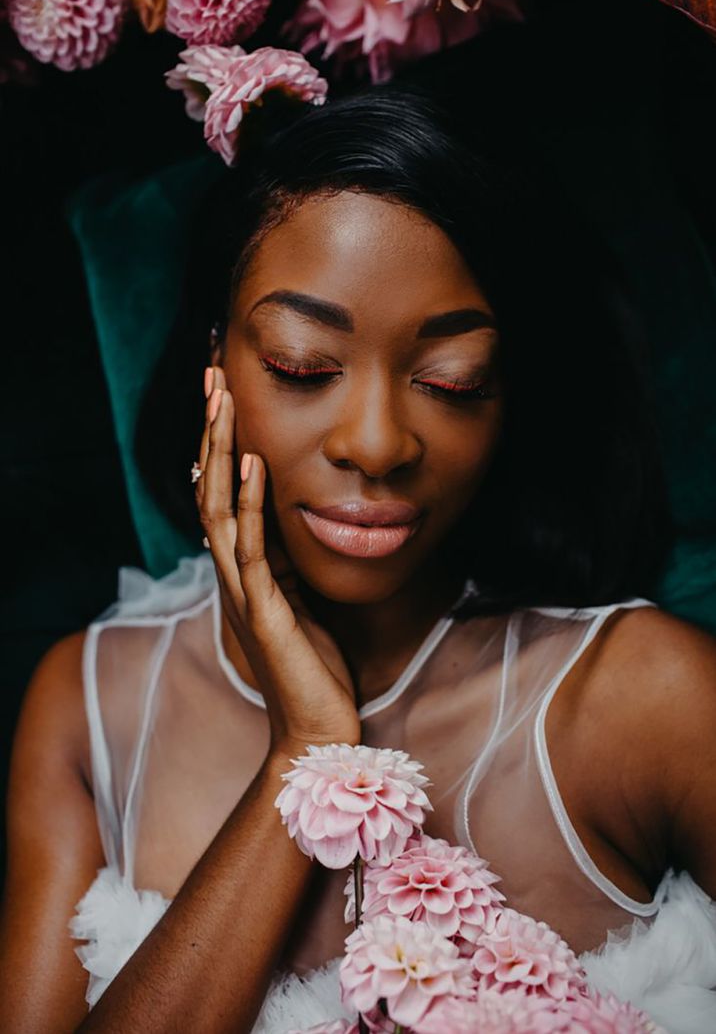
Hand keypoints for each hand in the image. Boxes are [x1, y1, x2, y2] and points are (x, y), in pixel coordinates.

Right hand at [195, 367, 360, 755]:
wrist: (317, 729)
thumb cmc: (313, 666)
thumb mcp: (302, 600)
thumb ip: (287, 563)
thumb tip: (292, 524)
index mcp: (244, 568)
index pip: (222, 493)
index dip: (220, 445)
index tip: (225, 396)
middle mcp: (234, 573)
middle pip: (209, 488)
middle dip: (211, 432)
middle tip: (212, 378)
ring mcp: (243, 590)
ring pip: (218, 508)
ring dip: (219, 452)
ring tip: (222, 401)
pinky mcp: (263, 609)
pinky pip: (250, 547)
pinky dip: (249, 502)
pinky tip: (251, 463)